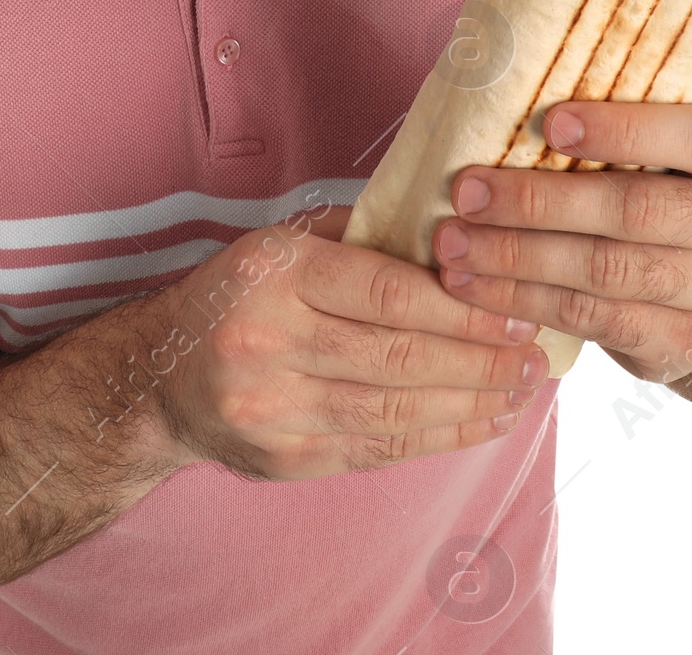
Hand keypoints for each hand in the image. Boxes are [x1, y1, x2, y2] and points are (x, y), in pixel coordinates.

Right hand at [148, 203, 548, 480]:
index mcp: (274, 277)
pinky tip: (481, 421)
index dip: (460, 307)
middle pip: (399, 357)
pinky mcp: (290, 460)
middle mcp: (271, 345)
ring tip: (521, 390)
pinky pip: (382, 449)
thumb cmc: (236, 295)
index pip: (386, 294)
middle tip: (533, 356)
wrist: (158, 379)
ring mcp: (278, 411)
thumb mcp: (279, 242)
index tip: (512, 310)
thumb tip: (448, 230)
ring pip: (397, 412)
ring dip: (472, 404)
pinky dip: (441, 437)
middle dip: (479, 360)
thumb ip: (357, 234)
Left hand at [431, 103, 691, 384]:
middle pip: (638, 213)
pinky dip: (526, 302)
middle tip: (467, 192)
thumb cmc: (675, 175)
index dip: (623, 131)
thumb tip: (514, 86)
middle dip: (540, 203)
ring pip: (608, 274)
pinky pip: (596, 322)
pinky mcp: (687, 345)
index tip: (547, 124)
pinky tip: (475, 287)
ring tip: (454, 244)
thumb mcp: (674, 136)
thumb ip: (624, 113)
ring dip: (518, 258)